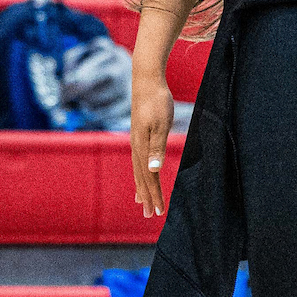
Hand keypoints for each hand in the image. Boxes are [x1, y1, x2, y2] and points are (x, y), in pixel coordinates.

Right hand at [130, 71, 173, 217]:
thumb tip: (153, 171)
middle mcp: (136, 147)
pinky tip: (144, 175)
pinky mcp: (139, 136)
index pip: (149, 177)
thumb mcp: (160, 125)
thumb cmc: (157, 101)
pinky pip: (138, 161)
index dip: (154, 195)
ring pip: (138, 171)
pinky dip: (140, 174)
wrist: (146, 80)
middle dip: (147, 197)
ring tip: (143, 203)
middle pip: (141, 177)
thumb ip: (157, 148)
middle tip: (151, 215)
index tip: (159, 212)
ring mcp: (136, 141)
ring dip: (142, 188)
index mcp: (141, 147)